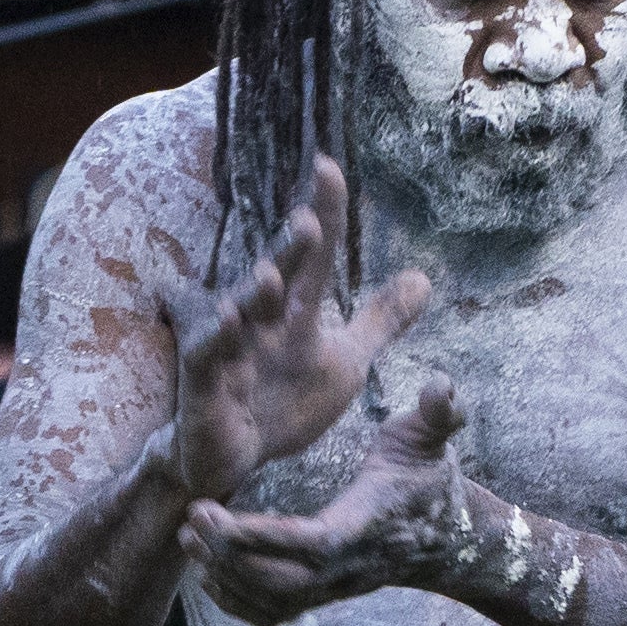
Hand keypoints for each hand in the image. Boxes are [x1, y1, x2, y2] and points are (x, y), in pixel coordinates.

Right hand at [166, 162, 429, 497]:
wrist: (232, 458)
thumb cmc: (281, 400)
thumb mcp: (344, 360)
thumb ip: (379, 321)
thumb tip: (422, 279)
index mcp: (294, 312)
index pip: (314, 258)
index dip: (323, 215)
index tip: (328, 167)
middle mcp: (260, 322)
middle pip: (276, 278)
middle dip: (289, 252)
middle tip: (307, 222)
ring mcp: (229, 351)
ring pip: (239, 315)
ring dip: (253, 295)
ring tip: (269, 275)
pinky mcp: (204, 384)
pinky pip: (206, 359)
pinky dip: (215, 341)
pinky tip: (227, 321)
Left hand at [180, 380, 475, 625]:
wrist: (449, 541)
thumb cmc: (428, 481)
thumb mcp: (433, 438)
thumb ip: (439, 412)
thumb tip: (441, 386)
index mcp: (368, 525)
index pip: (312, 542)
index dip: (262, 536)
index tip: (215, 515)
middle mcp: (348, 566)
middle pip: (281, 582)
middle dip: (229, 556)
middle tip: (192, 517)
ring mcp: (333, 589)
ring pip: (271, 602)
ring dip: (224, 578)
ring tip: (189, 537)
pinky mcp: (321, 598)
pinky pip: (272, 615)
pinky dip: (235, 602)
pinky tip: (207, 572)